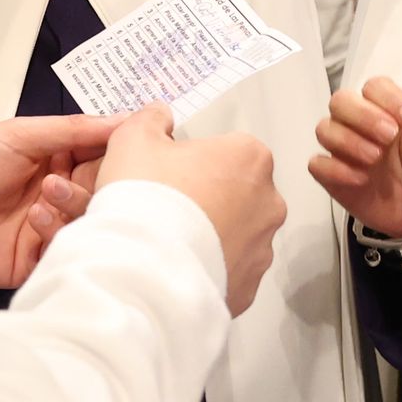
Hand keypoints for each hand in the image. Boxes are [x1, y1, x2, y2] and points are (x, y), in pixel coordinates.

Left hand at [0, 113, 119, 289]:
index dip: (119, 154)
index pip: (103, 157)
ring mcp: (47, 228)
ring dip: (71, 207)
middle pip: (101, 193)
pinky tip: (35, 222)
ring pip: (86, 223)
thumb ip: (73, 130)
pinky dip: (56, 236)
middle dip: (96, 184)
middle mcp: (57, 194)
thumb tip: (125, 119)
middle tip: (73, 176)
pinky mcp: (34, 260)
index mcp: (57, 160)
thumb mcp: (20, 134)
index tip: (136, 149)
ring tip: (46, 197)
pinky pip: (63, 253)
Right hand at [97, 105, 286, 315]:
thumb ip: (151, 119)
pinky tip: (178, 267)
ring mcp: (262, 247)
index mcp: (249, 157)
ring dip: (212, 234)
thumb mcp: (133, 139)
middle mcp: (268, 201)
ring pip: (237, 233)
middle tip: (167, 208)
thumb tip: (159, 116)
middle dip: (209, 198)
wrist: (144, 271)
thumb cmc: (144, 199)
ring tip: (170, 241)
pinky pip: (231, 269)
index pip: (227, 150)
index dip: (195, 161)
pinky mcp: (250, 285)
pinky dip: (210, 267)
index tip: (170, 174)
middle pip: (238, 191)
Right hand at [307, 76, 401, 237]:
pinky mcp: (331, 175)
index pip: (376, 87)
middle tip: (389, 135)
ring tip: (375, 158)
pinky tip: (360, 179)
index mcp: (387, 112)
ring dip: (348, 140)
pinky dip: (336, 169)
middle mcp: (360, 125)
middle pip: (341, 101)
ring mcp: (342, 149)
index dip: (389, 97)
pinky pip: (318, 164)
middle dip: (363, 115)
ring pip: (325, 128)